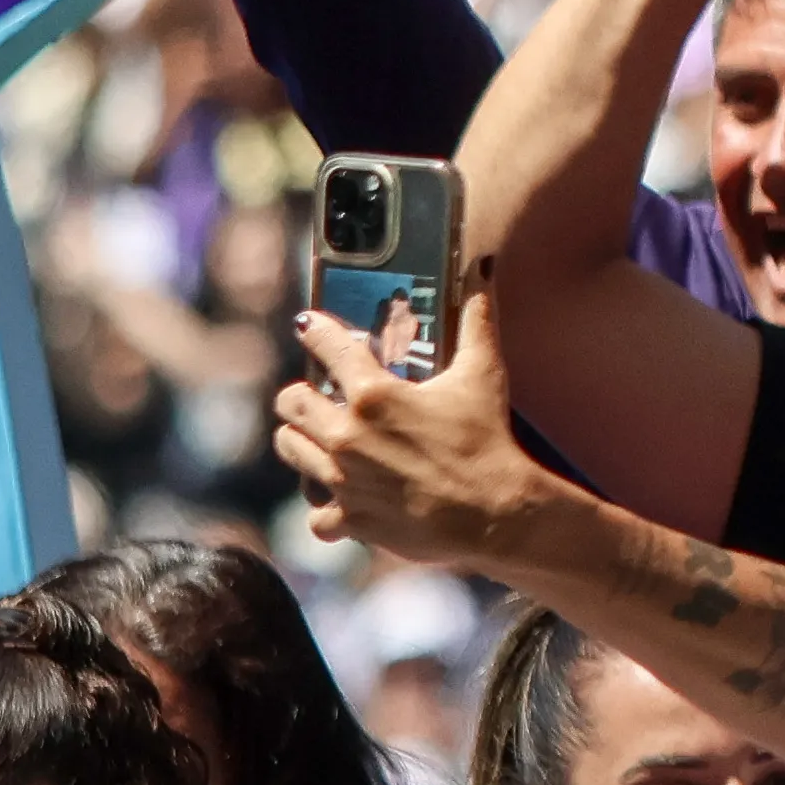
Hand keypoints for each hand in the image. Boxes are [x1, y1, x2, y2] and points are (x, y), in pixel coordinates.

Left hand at [273, 264, 548, 566]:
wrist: (494, 511)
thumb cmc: (487, 438)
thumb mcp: (484, 374)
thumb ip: (478, 318)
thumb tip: (482, 266)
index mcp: (373, 394)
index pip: (327, 346)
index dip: (315, 330)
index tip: (308, 325)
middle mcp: (346, 435)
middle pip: (290, 403)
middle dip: (301, 395)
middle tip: (319, 396)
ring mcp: (342, 479)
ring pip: (290, 450)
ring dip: (303, 441)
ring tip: (323, 439)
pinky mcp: (349, 518)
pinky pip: (316, 513)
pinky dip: (329, 507)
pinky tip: (346, 498)